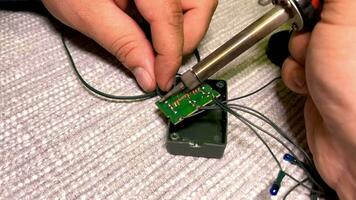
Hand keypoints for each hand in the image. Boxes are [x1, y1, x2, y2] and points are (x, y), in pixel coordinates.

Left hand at [42, 0, 217, 91]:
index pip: (171, 20)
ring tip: (152, 44)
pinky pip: (180, 6)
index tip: (163, 80)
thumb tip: (148, 73)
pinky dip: (168, 25)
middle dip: (184, 41)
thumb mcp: (88, 13)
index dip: (170, 56)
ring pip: (196, 7)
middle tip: (162, 62)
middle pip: (199, 8)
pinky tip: (147, 31)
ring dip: (181, 33)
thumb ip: (123, 43)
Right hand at [281, 0, 355, 197]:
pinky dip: (296, 76)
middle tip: (314, 38)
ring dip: (300, 56)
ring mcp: (335, 61)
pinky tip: (310, 87)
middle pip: (314, 18)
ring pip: (300, 42)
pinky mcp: (319, 79)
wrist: (349, 141)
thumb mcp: (346, 20)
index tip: (310, 6)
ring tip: (314, 71)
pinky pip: (295, 66)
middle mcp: (350, 41)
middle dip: (306, 29)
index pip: (330, 3)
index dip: (317, 3)